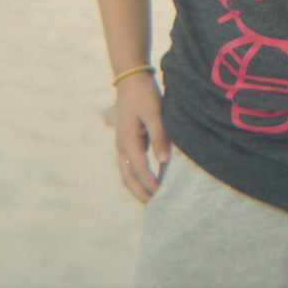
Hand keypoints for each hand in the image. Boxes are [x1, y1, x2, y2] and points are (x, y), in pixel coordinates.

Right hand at [114, 71, 171, 203]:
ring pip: (126, 174)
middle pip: (128, 178)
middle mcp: (122, 147)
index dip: (151, 184)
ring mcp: (122, 145)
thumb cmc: (145, 95)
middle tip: (156, 206)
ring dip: (137, 188)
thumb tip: (164, 160)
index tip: (163, 194)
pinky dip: (136, 178)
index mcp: (128, 141)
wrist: (131, 81)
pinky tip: (149, 181)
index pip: (140, 169)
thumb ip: (159, 135)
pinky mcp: (127, 143)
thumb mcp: (155, 113)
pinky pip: (129, 166)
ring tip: (151, 199)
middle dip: (141, 193)